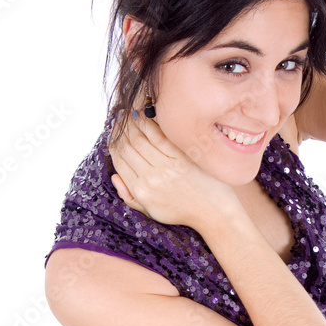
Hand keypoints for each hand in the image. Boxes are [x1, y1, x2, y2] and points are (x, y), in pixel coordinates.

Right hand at [107, 110, 237, 230]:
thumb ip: (130, 196)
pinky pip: (159, 136)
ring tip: (129, 114)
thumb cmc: (181, 210)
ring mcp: (167, 167)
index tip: (113, 135)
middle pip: (127, 147)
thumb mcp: (151, 211)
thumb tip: (115, 176)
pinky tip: (145, 116)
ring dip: (131, 123)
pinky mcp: (181, 157)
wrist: (212, 211)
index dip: (113, 145)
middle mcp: (151, 178)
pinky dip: (149, 124)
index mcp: (141, 191)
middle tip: (118, 119)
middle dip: (120, 131)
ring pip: (140, 139)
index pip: (120, 161)